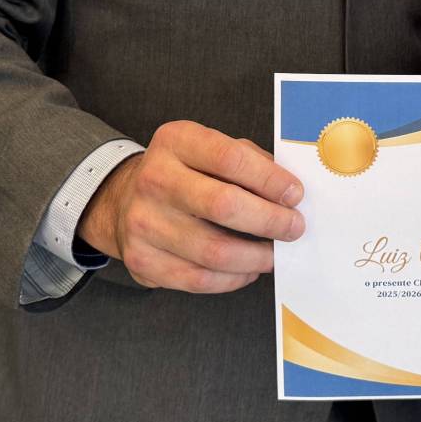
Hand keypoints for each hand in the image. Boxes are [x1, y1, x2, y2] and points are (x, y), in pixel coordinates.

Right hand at [76, 120, 304, 292]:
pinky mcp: (142, 260)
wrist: (125, 201)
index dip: (270, 179)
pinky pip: (200, 280)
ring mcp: (143, 222)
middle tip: (294, 228)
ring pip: (214, 251)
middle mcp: (154, 179)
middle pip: (223, 205)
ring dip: (257, 256)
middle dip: (270, 220)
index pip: (230, 158)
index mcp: (176, 141)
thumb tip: (289, 193)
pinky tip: (248, 268)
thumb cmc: (186, 173)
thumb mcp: (211, 149)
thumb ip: (250, 162)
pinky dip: (234, 278)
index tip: (295, 195)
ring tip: (275, 253)